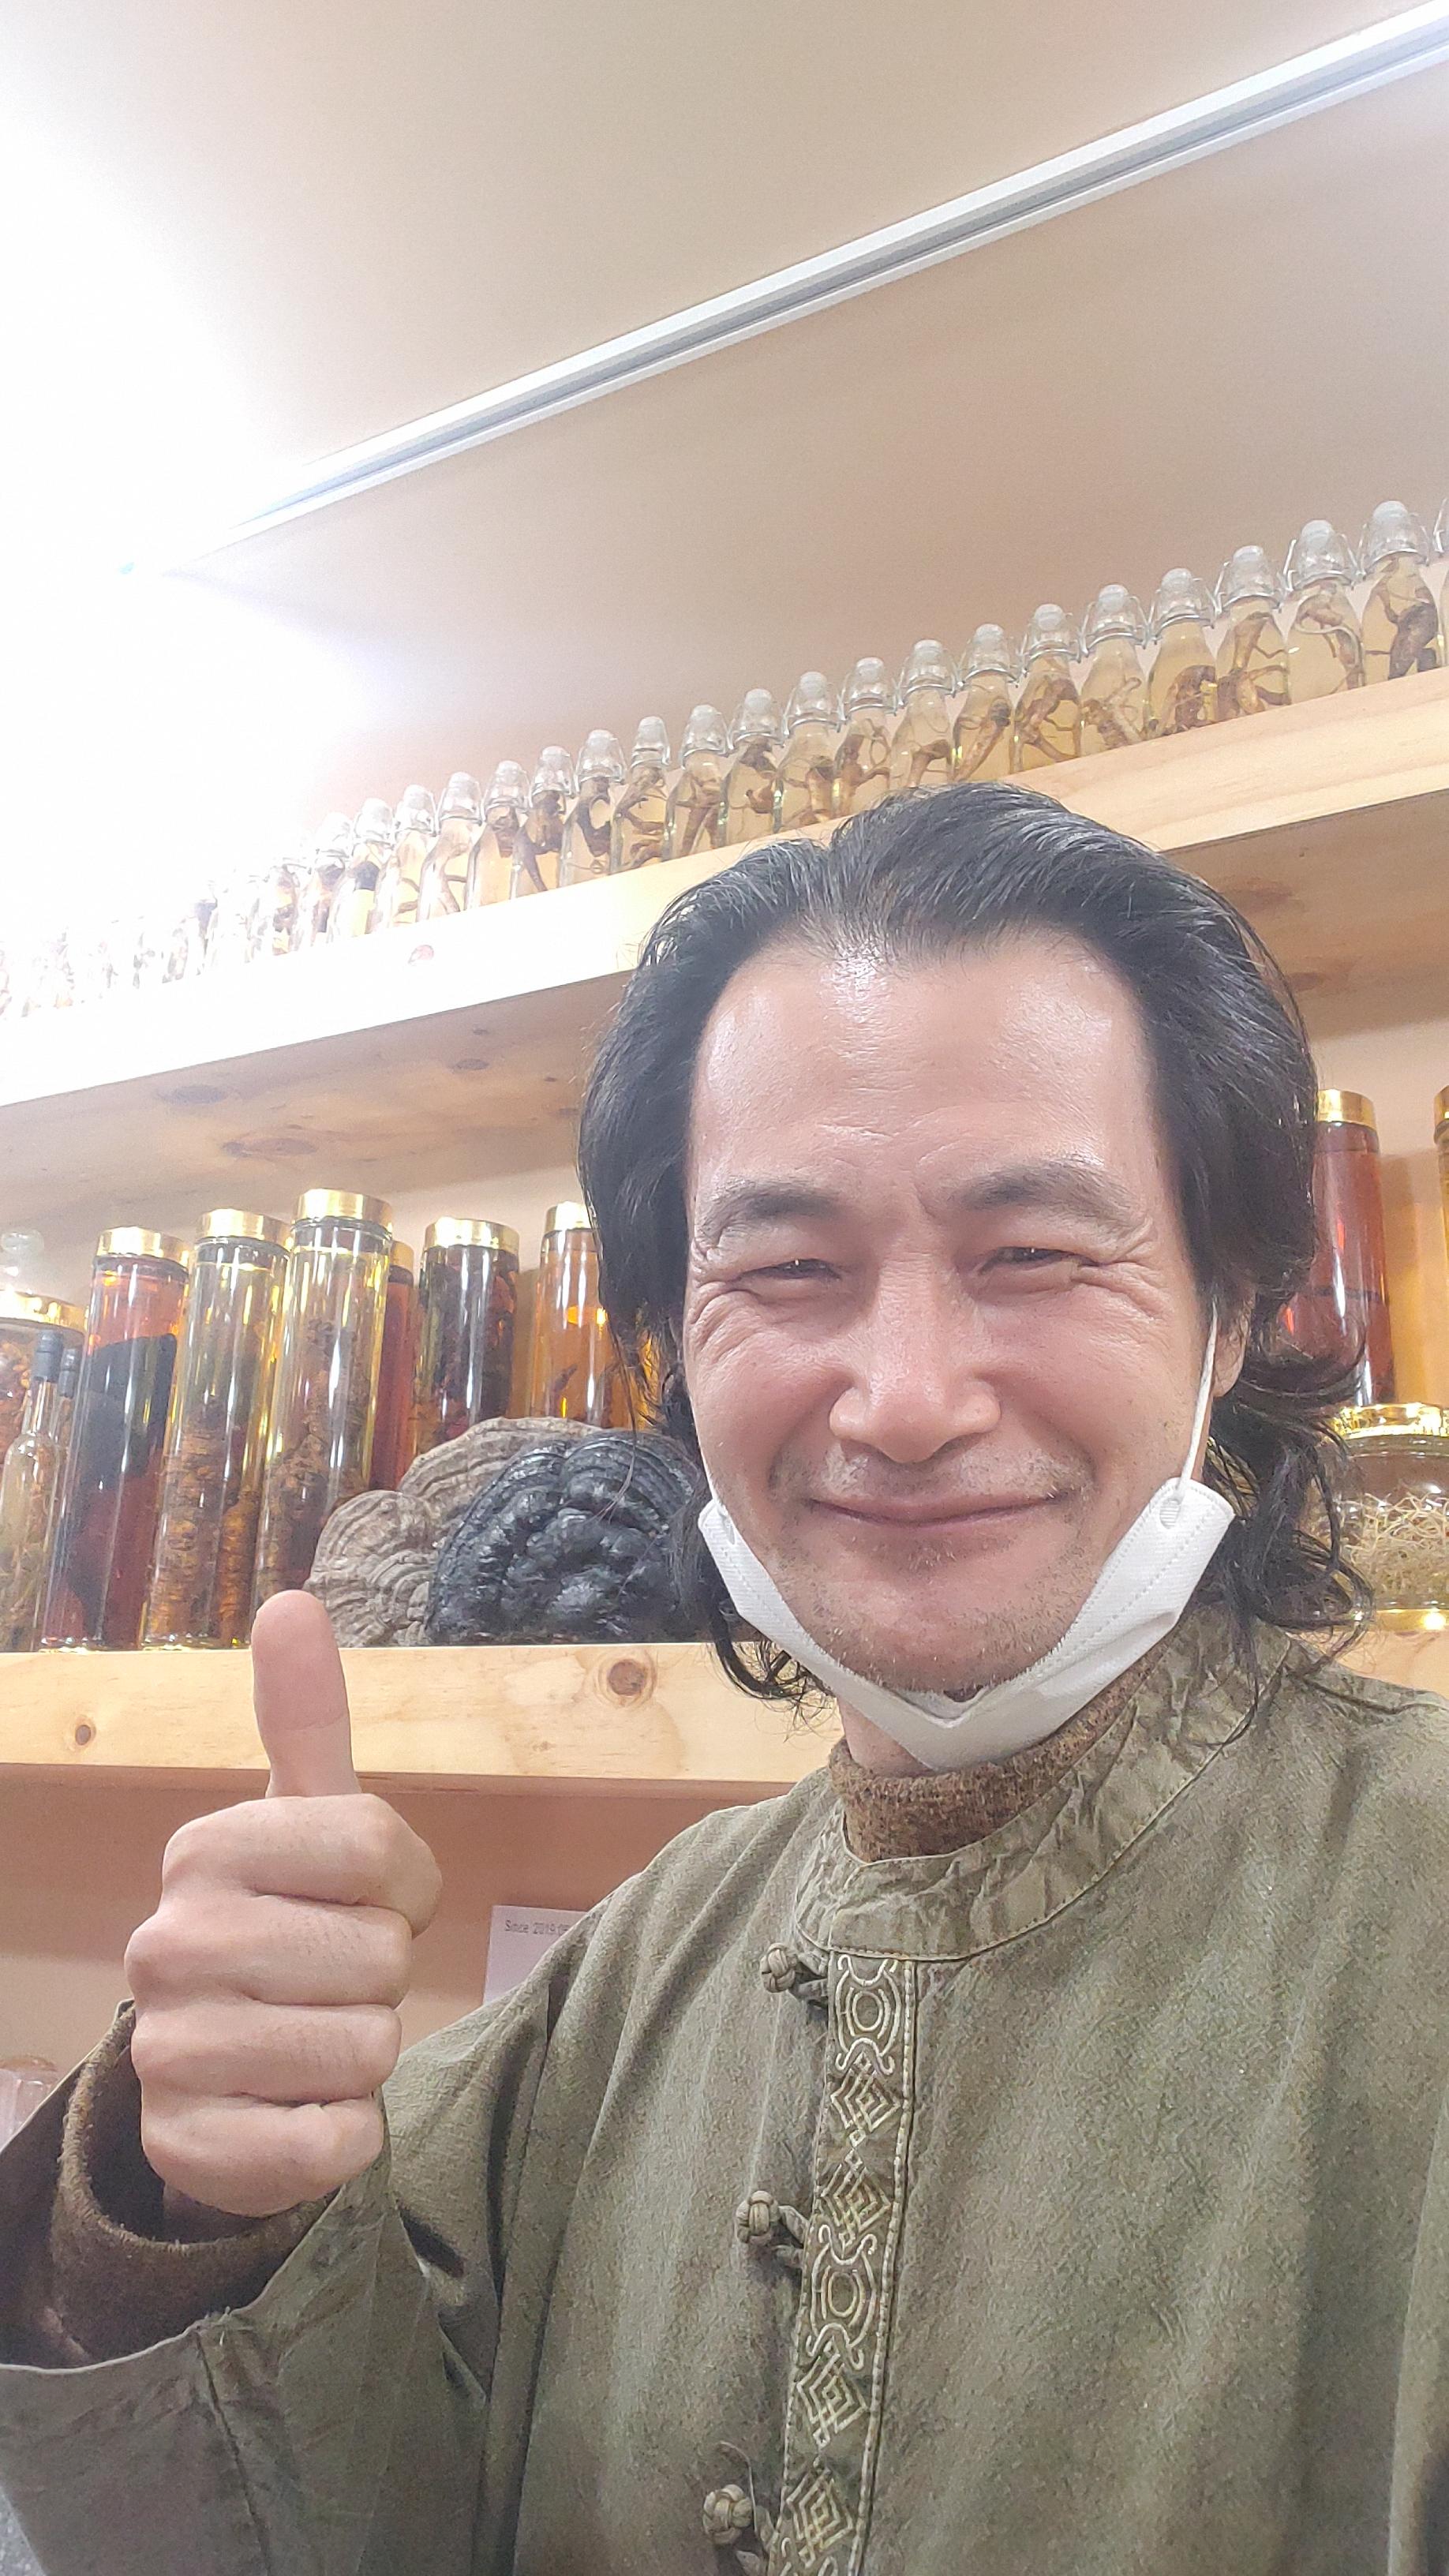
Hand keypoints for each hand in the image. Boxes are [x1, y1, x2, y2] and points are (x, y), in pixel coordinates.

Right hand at [123, 1592, 442, 2221]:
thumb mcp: (307, 1823)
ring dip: (365, 2055)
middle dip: (382, 1977)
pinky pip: (338, 2142)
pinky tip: (300, 2113)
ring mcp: (169, 2052)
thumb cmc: (290, 1929)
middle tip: (331, 1983)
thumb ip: (307, 1719)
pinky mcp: (191, 2150)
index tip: (370, 1902)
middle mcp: (166, 1944)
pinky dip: (348, 2136)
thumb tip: (293, 1601)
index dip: (406, 1886)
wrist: (228, 2082)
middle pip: (378, 1954)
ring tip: (312, 2041)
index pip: (379, 1849)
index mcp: (204, 1850)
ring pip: (367, 2048)